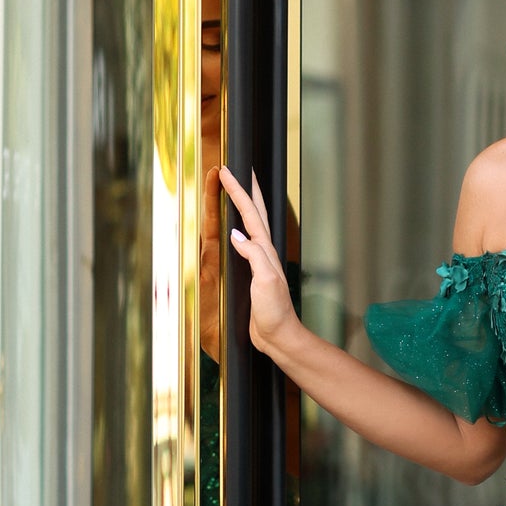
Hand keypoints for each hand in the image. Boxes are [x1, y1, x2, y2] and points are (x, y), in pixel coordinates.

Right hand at [218, 166, 296, 356]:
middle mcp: (263, 252)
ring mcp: (259, 261)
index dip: (238, 191)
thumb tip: (237, 233)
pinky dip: (240, 227)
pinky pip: (245, 241)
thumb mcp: (264, 282)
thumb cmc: (274, 312)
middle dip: (246, 189)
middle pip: (255, 213)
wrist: (278, 336)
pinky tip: (235, 228)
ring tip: (237, 189)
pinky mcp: (253, 272)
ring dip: (245, 205)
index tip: (226, 171)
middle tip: (237, 170)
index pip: (250, 214)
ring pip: (251, 224)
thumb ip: (254, 256)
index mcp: (265, 250)